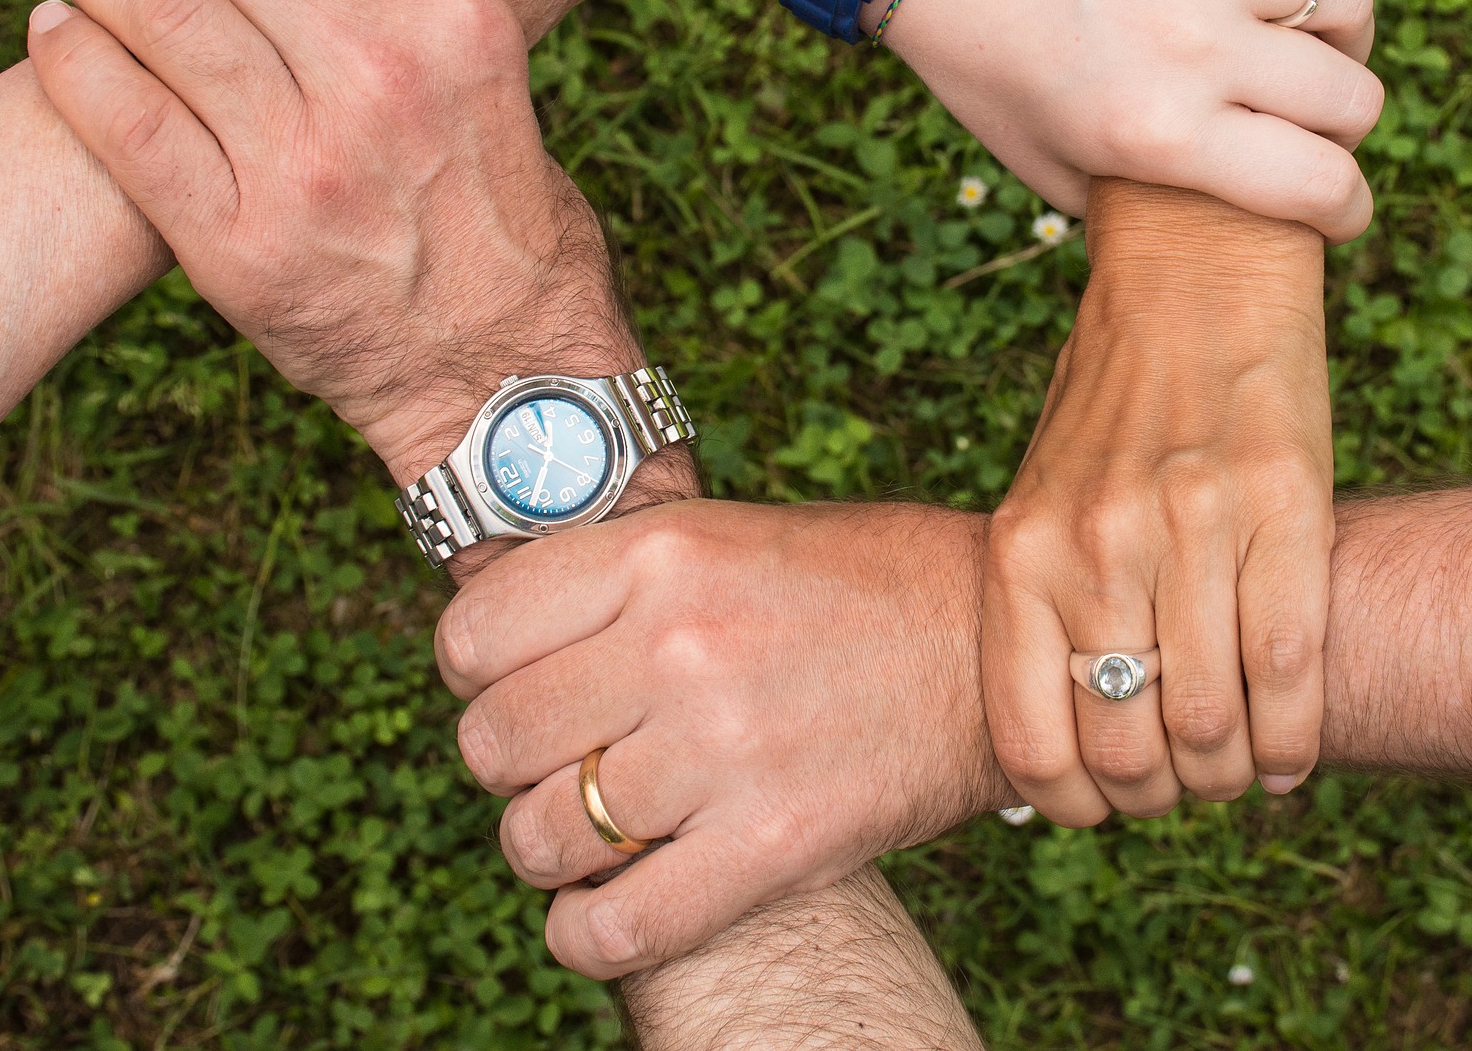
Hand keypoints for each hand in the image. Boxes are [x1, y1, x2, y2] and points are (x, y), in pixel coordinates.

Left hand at [26, 0, 639, 485]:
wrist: (504, 372)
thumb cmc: (495, 213)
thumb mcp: (490, 74)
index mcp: (455, 16)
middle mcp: (381, 74)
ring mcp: (302, 164)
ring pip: (151, 5)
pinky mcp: (234, 245)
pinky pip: (115, 114)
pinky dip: (65, 56)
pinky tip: (57, 33)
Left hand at [435, 501, 1008, 977]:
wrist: (999, 647)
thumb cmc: (853, 585)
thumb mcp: (723, 535)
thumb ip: (611, 582)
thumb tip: (489, 645)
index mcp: (662, 553)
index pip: (473, 634)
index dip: (475, 671)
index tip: (510, 683)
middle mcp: (682, 644)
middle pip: (492, 740)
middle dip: (511, 762)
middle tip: (564, 758)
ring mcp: (727, 748)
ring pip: (540, 838)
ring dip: (549, 847)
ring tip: (595, 828)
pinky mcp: (774, 845)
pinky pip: (615, 927)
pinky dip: (586, 935)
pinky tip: (604, 911)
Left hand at [861, 0, 1384, 239]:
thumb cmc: (982, 61)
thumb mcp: (1042, 164)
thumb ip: (1132, 205)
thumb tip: (1212, 229)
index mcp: (1156, 131)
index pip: (1317, 184)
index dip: (1346, 210)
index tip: (1340, 211)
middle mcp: (1194, 46)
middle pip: (1351, 99)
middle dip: (1344, 128)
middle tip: (1312, 123)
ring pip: (1350, 2)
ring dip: (1340, 36)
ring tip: (1305, 42)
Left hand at [983, 180, 1331, 824]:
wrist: (1192, 268)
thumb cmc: (1115, 402)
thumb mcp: (1044, 494)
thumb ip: (1051, 601)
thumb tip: (1076, 738)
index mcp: (1020, 550)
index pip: (1028, 740)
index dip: (1073, 806)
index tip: (1102, 809)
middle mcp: (1094, 546)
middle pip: (1129, 750)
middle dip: (1162, 798)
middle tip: (1184, 788)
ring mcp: (1188, 527)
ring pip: (1213, 726)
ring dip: (1231, 778)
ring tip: (1241, 771)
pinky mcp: (1282, 505)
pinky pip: (1292, 668)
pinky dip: (1296, 739)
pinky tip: (1291, 754)